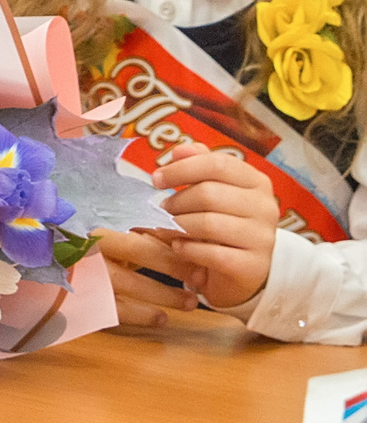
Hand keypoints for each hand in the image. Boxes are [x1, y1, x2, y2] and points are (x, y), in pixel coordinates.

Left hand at [97, 150, 281, 322]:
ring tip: (166, 228)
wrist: (245, 273)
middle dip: (176, 201)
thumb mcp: (215, 192)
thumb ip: (200, 167)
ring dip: (177, 226)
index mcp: (256, 183)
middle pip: (209, 193)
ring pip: (208, 223)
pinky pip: (211, 253)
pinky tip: (179, 247)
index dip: (182, 168)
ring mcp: (262, 238)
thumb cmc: (224, 225)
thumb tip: (179, 149)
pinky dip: (187, 249)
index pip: (218, 164)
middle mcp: (265, 208)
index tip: (156, 179)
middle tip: (161, 209)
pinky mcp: (252, 266)